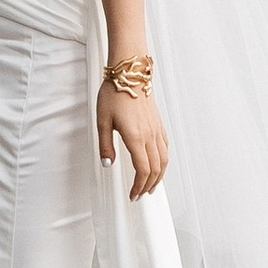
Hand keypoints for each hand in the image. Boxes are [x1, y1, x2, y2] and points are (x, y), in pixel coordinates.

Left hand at [99, 78, 167, 198]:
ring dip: (158, 176)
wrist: (130, 72)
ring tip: (150, 186)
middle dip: (148, 186)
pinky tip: (157, 164)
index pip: (142, 170)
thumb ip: (105, 145)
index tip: (133, 196)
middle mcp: (150, 135)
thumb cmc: (114, 92)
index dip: (138, 187)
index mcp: (135, 137)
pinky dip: (162, 161)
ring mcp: (156, 129)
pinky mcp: (159, 123)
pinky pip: (165, 147)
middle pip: (155, 169)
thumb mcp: (102, 120)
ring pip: (163, 160)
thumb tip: (108, 164)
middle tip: (140, 195)